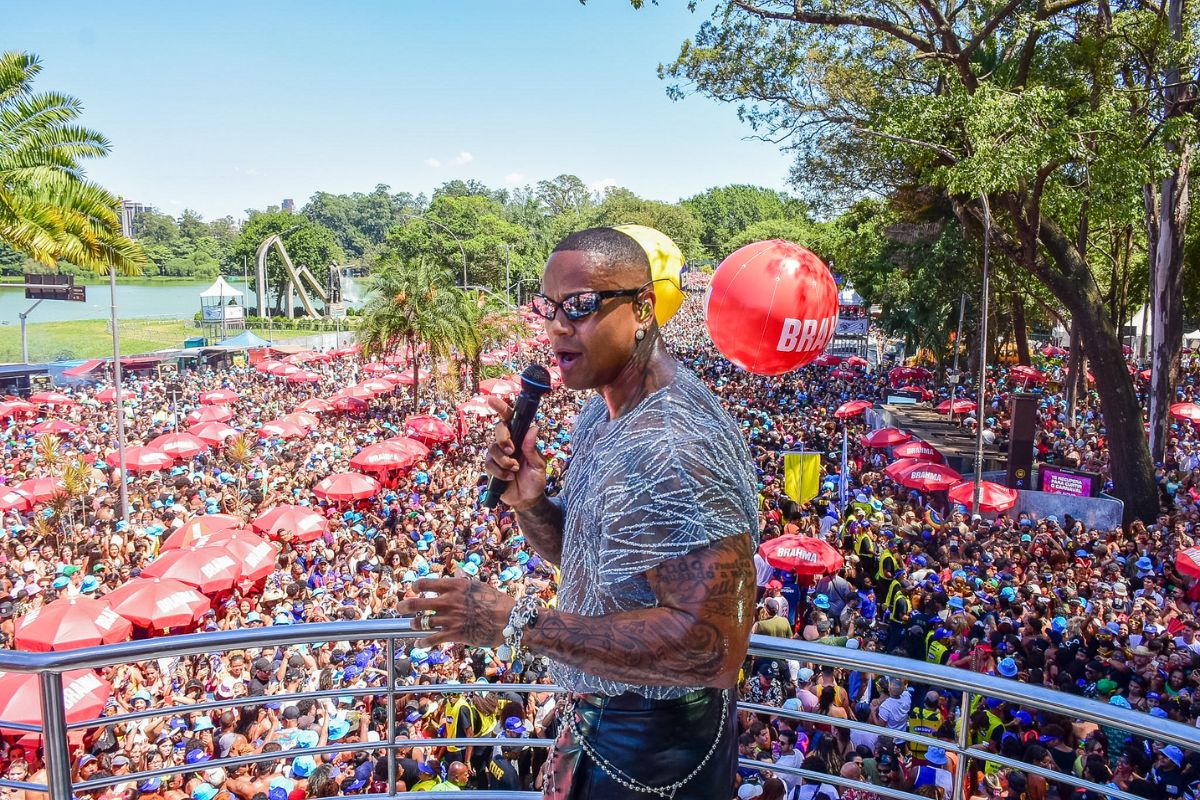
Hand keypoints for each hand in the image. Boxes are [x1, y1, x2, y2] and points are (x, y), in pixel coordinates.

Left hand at [397, 578, 514, 647]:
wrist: (510, 620)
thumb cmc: (497, 602)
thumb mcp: (480, 586)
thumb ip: (465, 581)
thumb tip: (457, 572)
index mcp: (456, 586)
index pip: (427, 583)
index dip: (416, 586)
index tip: (414, 589)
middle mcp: (450, 601)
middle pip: (418, 602)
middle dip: (405, 605)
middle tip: (400, 607)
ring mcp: (451, 618)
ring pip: (423, 622)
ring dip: (415, 624)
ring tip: (413, 625)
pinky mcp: (455, 634)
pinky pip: (432, 639)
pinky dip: (423, 643)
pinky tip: (418, 644)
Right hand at [483, 397, 546, 510]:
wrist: (528, 499)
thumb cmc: (535, 479)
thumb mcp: (538, 464)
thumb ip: (532, 448)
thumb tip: (533, 428)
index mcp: (520, 438)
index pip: (509, 419)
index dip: (501, 408)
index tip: (492, 400)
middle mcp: (507, 443)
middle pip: (498, 430)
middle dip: (504, 439)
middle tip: (512, 451)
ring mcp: (498, 455)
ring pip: (492, 449)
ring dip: (504, 460)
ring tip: (515, 469)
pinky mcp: (491, 468)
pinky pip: (489, 464)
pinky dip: (500, 472)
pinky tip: (509, 477)